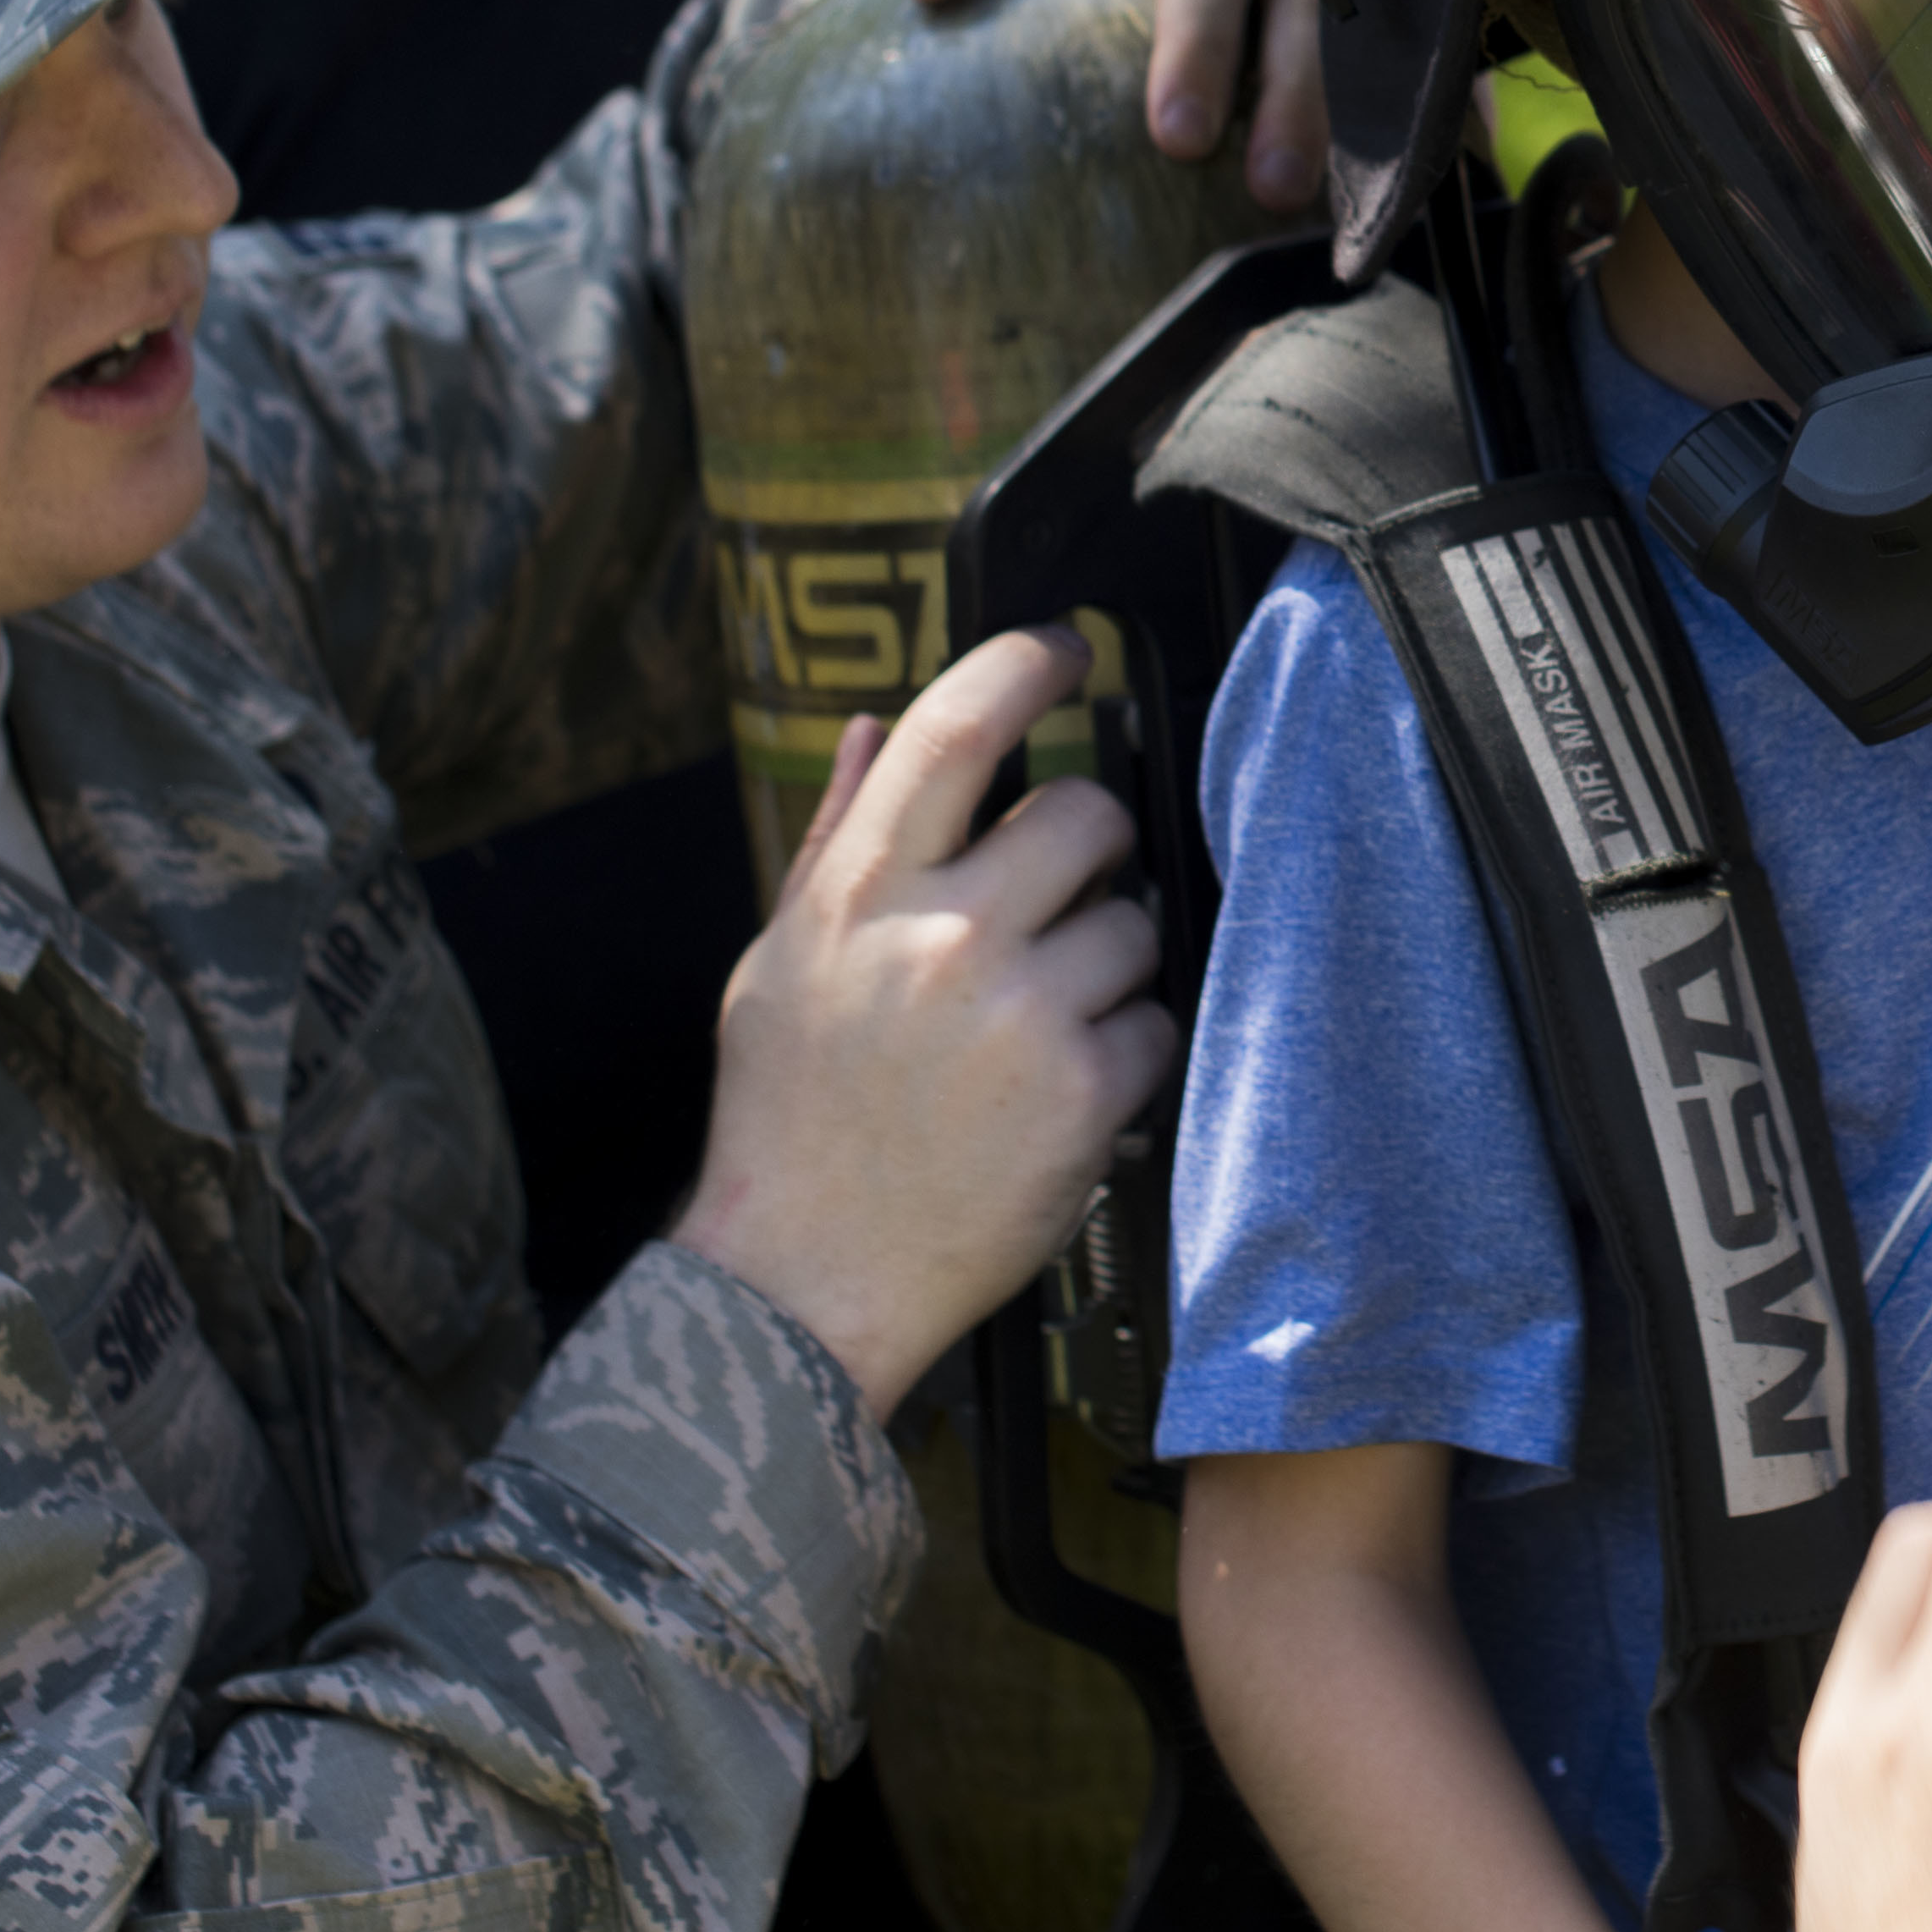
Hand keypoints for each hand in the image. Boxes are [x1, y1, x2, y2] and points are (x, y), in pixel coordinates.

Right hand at [673, 625, 1172, 1413]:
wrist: (801, 1283)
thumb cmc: (789, 1124)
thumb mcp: (778, 966)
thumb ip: (834, 841)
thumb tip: (877, 729)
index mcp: (858, 897)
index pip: (955, 731)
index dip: (1022, 663)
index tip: (1064, 648)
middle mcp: (940, 939)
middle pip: (1086, 812)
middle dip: (1090, 844)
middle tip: (1058, 899)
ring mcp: (1018, 1015)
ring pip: (1132, 922)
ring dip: (1106, 962)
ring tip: (1036, 1028)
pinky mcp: (1081, 1093)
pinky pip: (1153, 1023)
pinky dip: (1124, 1054)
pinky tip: (1059, 1093)